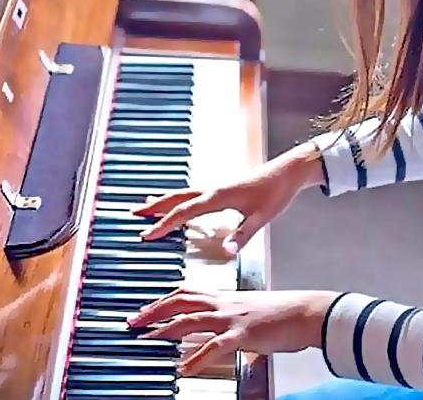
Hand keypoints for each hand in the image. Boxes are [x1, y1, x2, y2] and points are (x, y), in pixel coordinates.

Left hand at [126, 288, 338, 374]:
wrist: (307, 312)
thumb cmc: (285, 313)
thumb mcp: (253, 310)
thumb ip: (234, 318)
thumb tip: (222, 332)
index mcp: (228, 297)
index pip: (189, 292)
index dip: (164, 299)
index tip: (147, 308)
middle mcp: (226, 304)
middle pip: (182, 301)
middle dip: (154, 310)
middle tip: (134, 321)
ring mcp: (232, 318)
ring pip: (190, 320)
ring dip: (165, 331)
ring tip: (147, 340)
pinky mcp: (243, 334)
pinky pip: (213, 347)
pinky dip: (195, 359)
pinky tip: (183, 369)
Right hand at [134, 142, 323, 248]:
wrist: (289, 171)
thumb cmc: (276, 192)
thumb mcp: (261, 217)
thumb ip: (242, 235)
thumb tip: (225, 252)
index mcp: (219, 196)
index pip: (184, 211)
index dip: (164, 224)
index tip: (146, 235)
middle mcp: (214, 189)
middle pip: (177, 197)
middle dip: (154, 206)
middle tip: (133, 214)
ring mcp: (218, 187)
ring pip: (183, 193)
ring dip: (163, 200)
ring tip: (145, 206)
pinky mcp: (224, 189)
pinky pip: (193, 193)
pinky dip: (178, 199)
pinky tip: (178, 204)